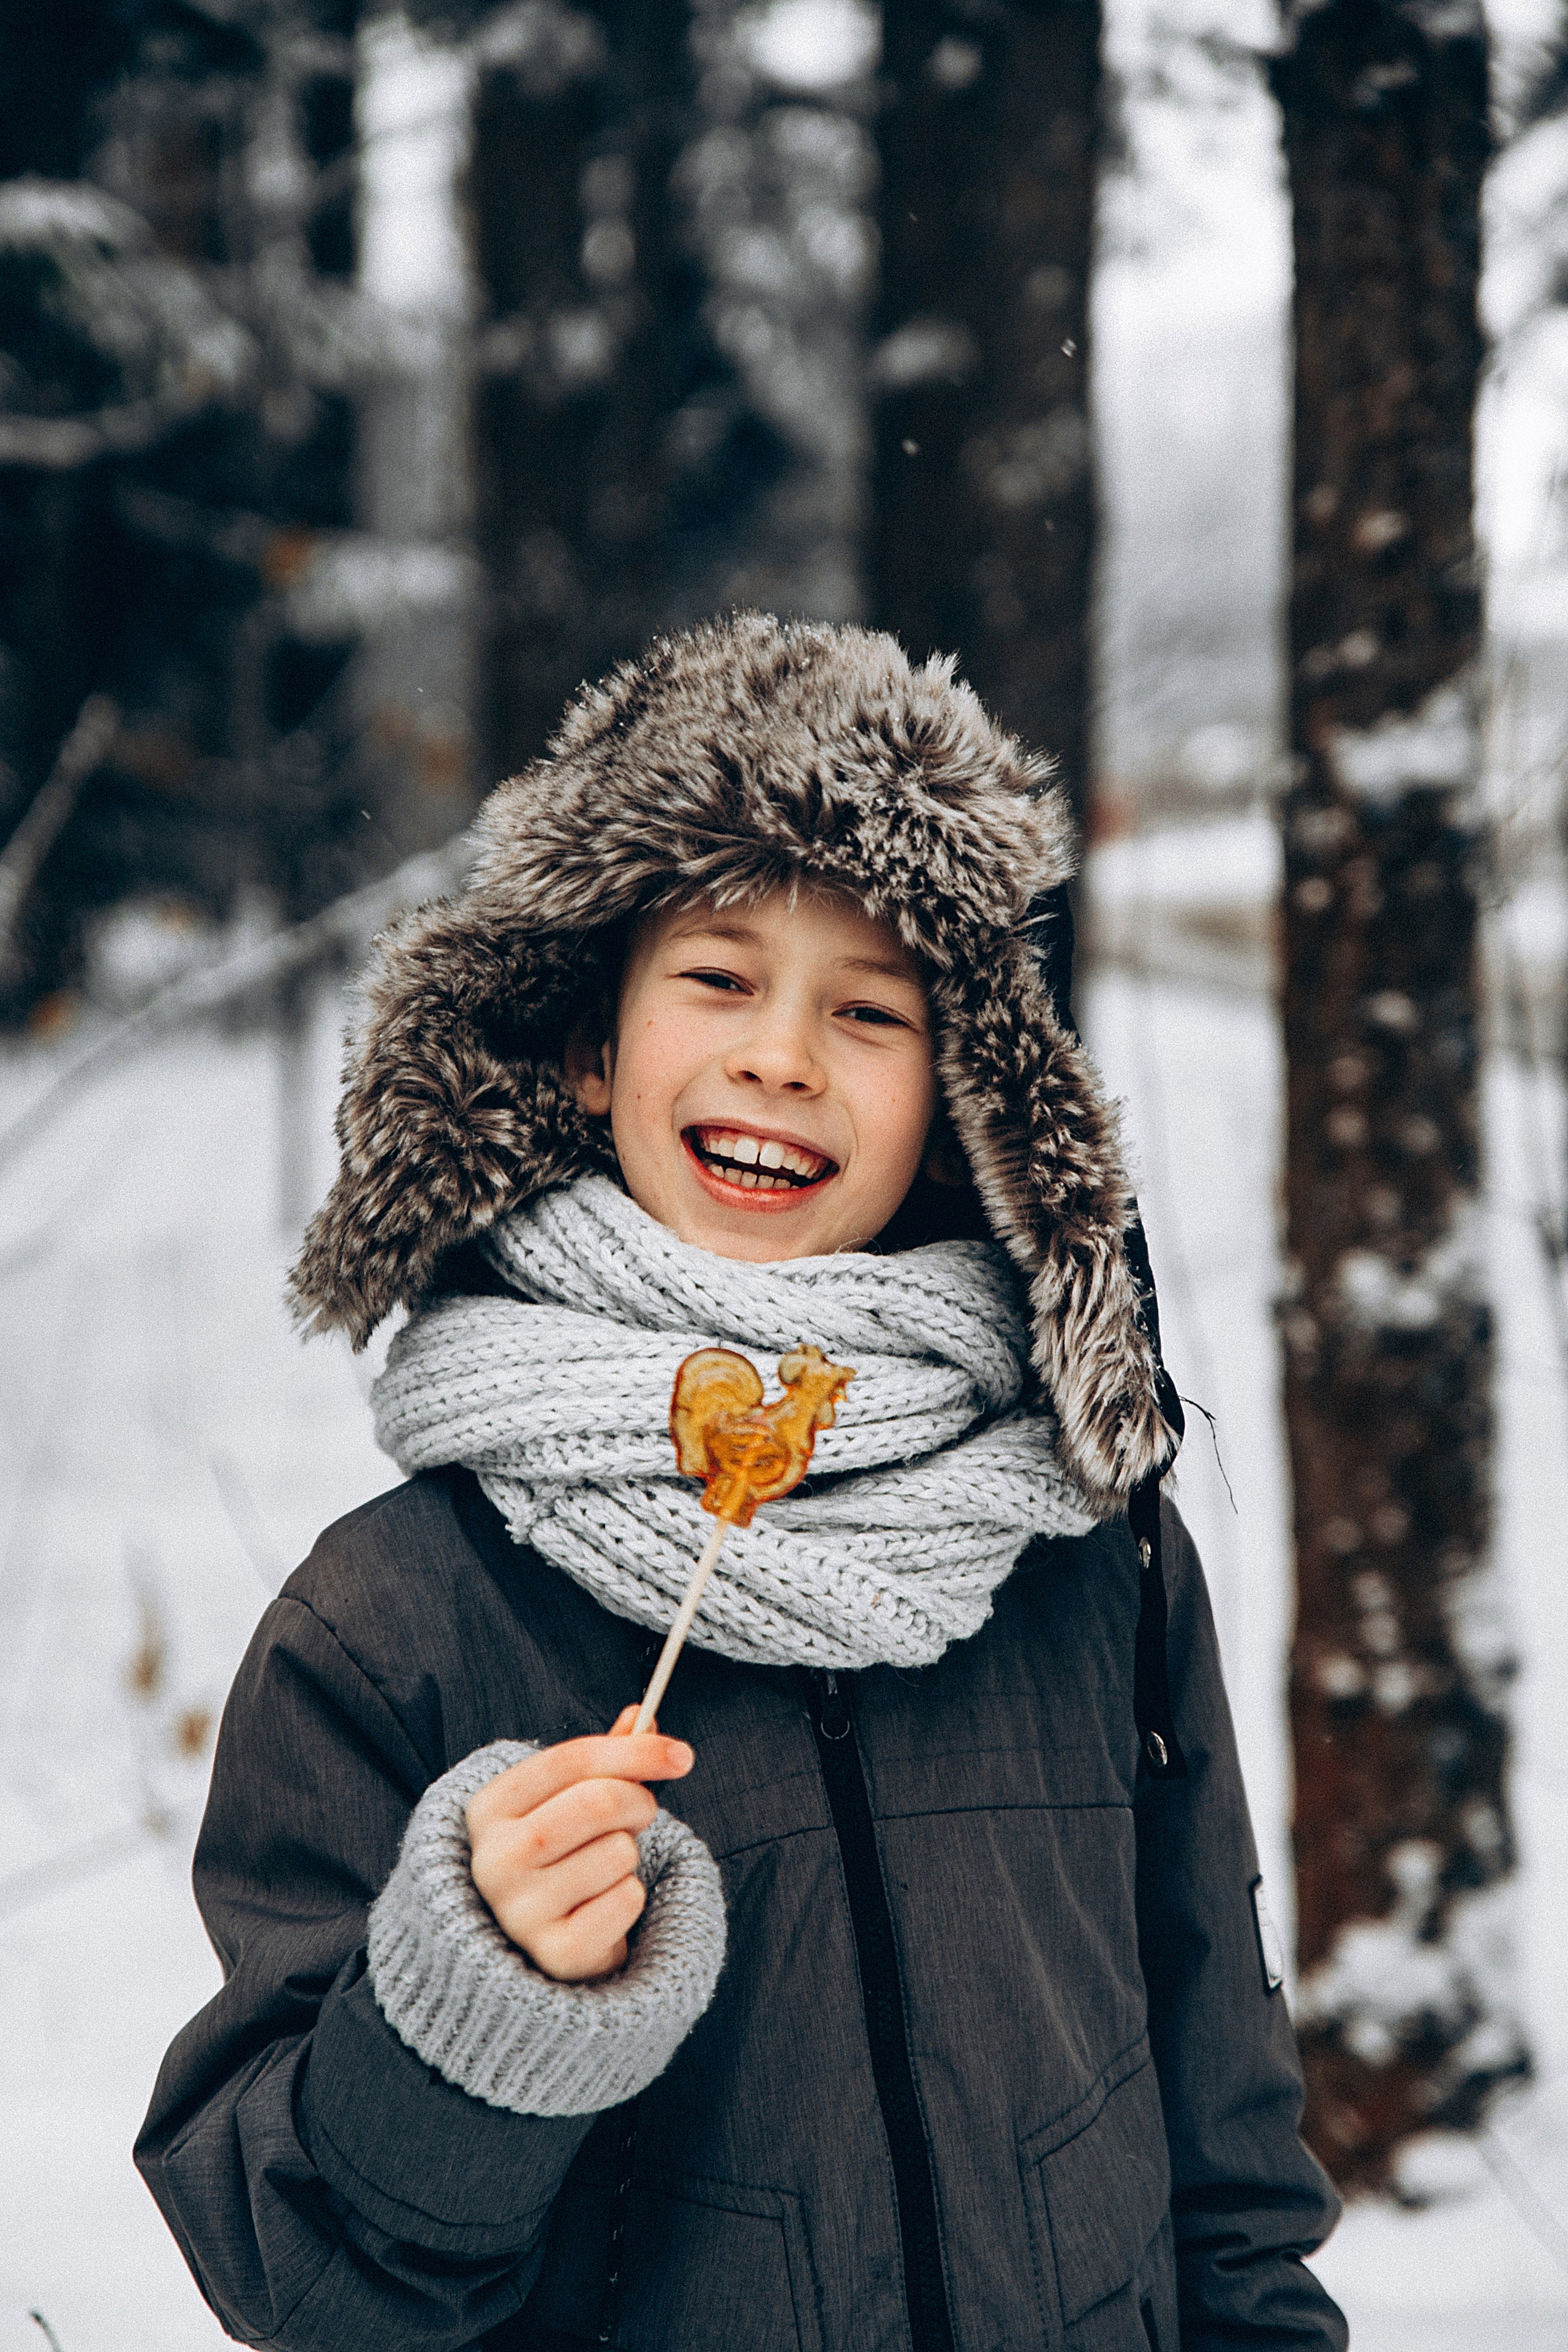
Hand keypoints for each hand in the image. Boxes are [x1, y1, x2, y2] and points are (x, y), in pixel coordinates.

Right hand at [466, 1710, 693, 1982]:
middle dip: (637, 1802)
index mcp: (490, 1808)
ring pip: (617, 1852)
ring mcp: (519, 1911)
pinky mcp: (554, 1952)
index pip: (571, 1759)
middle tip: (641, 1813)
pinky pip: (626, 1901)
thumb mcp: (570, 1798)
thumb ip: (605, 1757)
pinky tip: (603, 1907)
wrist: (542, 1942)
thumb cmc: (562, 1855)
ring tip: (605, 1867)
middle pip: (597, 1801)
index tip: (681, 1755)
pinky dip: (630, 1898)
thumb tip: (642, 1715)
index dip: (635, 1751)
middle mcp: (493, 1858)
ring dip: (629, 1855)